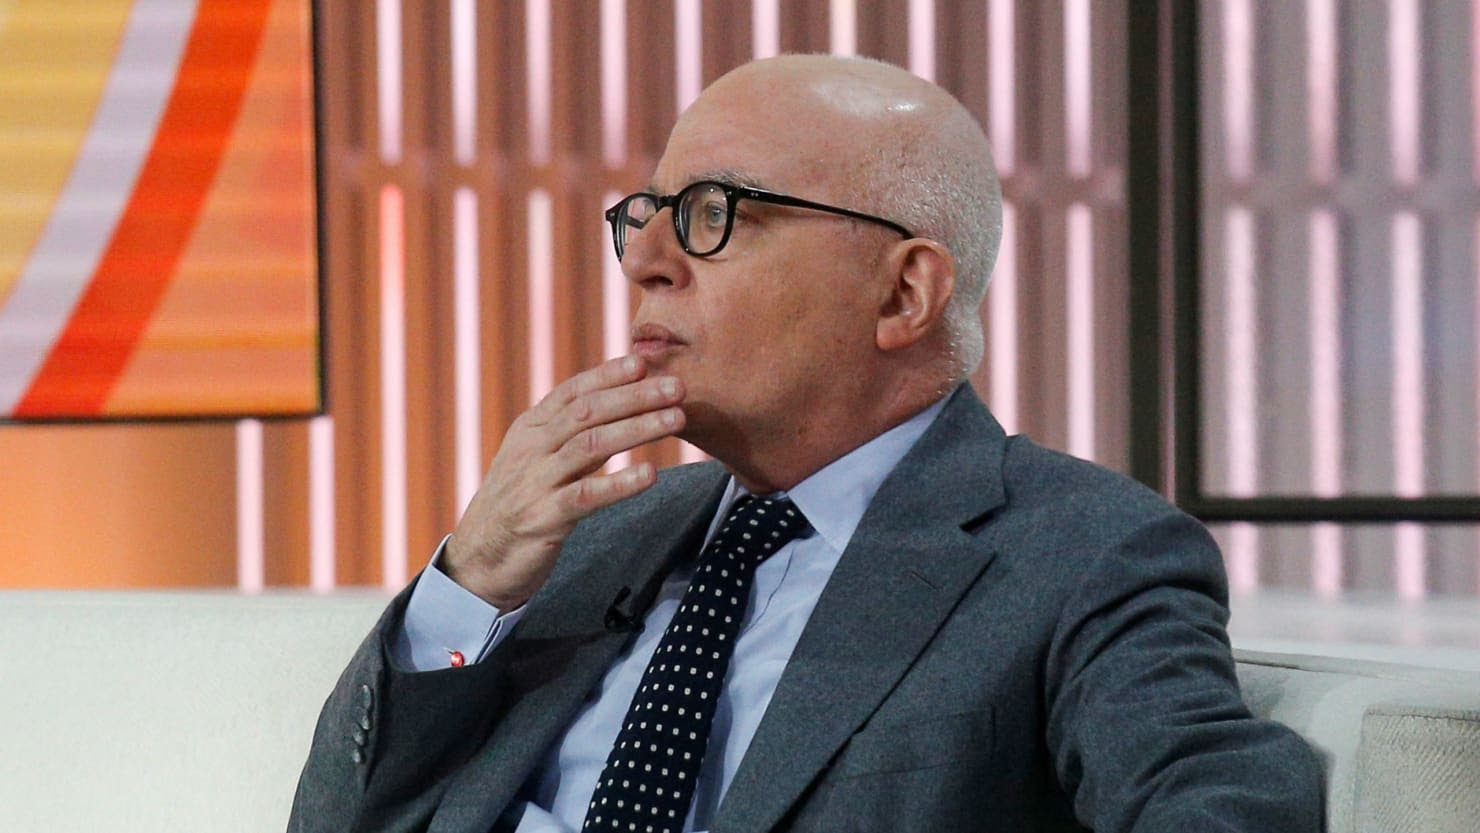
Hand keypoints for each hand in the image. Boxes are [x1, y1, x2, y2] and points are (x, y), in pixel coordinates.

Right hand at [442, 355, 685, 608]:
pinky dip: (620, 483)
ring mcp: (535, 483)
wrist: (479, 559)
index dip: (608, 375)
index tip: (643, 361)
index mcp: (531, 429)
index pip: (573, 392)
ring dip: (637, 429)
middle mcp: (532, 449)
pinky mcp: (543, 519)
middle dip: (634, 396)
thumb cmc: (519, 503)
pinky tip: (650, 475)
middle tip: (676, 387)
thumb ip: (570, 433)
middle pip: (587, 413)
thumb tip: (618, 403)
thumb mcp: (536, 458)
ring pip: (590, 446)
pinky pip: (586, 496)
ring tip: (675, 419)